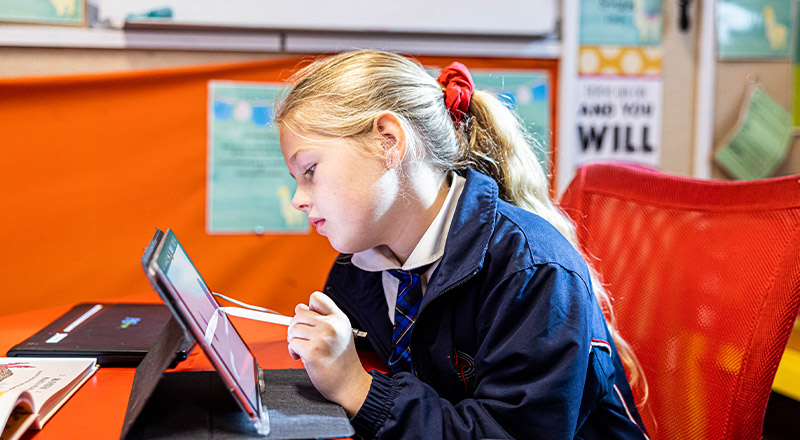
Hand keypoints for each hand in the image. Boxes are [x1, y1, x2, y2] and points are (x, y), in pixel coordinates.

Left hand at [288, 291, 371, 415]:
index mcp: (339, 318)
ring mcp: (322, 338)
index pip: (317, 298)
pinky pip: (292, 344)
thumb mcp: (337, 334)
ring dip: (293, 341)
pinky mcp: (313, 351)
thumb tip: (299, 307)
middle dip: (296, 327)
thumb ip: (320, 319)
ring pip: (293, 329)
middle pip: (299, 314)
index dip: (308, 308)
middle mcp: (332, 325)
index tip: (309, 321)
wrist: (350, 384)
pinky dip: (293, 351)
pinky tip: (301, 357)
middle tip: (303, 340)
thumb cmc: (342, 362)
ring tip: (304, 350)